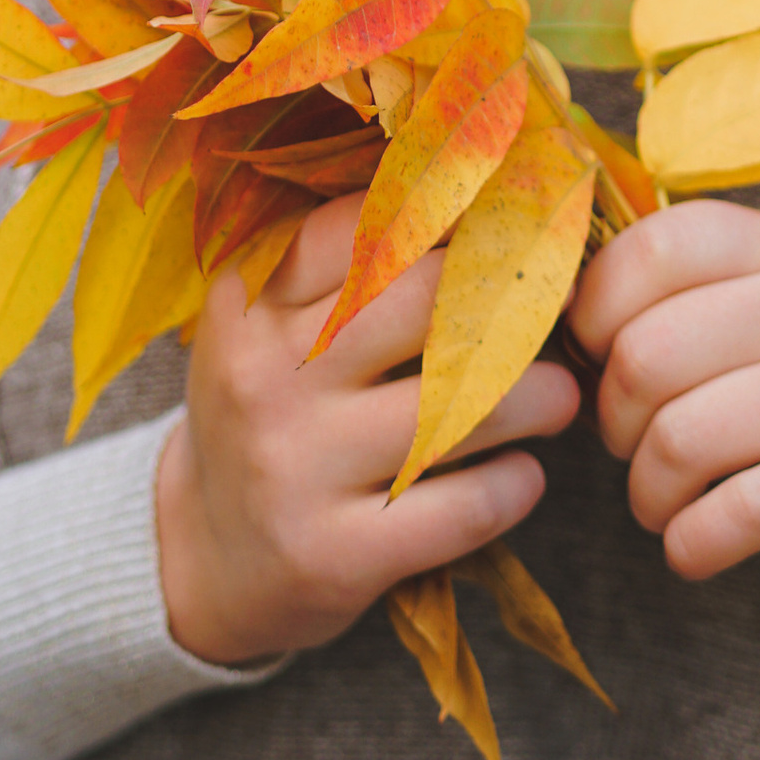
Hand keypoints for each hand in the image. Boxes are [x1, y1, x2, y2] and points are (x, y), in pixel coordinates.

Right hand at [155, 192, 580, 666]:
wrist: (200, 560)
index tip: (515, 223)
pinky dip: (515, 485)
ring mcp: (295, 470)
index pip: (364, 225)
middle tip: (557, 305)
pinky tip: (523, 474)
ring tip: (559, 395)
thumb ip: (344, 267)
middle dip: (513, 294)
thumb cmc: (269, 415)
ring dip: (537, 395)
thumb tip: (484, 199)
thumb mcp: (267, 329)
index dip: (456, 216)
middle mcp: (265, 378)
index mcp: (247, 305)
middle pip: (422, 300)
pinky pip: (463, 507)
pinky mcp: (334, 556)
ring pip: (456, 406)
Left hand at [571, 200, 759, 584]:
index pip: (656, 246)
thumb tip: (552, 317)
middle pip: (649, 353)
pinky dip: (691, 544)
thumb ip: (678, 295)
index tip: (597, 359)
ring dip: (647, 493)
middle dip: (614, 420)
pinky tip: (694, 545)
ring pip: (682, 439)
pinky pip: (741, 512)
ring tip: (661, 502)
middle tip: (632, 447)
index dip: (595, 311)